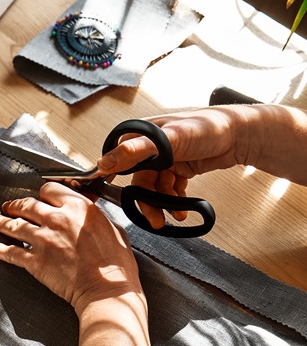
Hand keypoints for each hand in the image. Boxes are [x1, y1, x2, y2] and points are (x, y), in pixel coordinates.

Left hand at [0, 182, 151, 345]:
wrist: (108, 291)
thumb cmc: (116, 264)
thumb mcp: (113, 228)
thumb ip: (94, 216)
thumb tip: (88, 211)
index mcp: (78, 207)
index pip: (50, 190)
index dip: (42, 194)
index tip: (39, 197)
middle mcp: (57, 219)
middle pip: (27, 205)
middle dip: (15, 205)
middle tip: (9, 206)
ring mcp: (43, 239)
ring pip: (14, 225)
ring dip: (2, 222)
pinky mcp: (35, 261)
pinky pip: (11, 252)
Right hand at [95, 107, 241, 228]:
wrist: (240, 135)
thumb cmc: (207, 127)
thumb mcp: (168, 138)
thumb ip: (135, 151)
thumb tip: (105, 162)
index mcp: (141, 135)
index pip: (120, 161)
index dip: (118, 181)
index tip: (119, 198)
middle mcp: (150, 147)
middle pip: (140, 180)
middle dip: (148, 201)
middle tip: (155, 218)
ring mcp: (164, 158)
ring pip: (155, 187)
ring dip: (164, 203)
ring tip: (176, 213)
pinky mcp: (177, 168)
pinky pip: (169, 189)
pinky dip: (174, 199)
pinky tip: (181, 206)